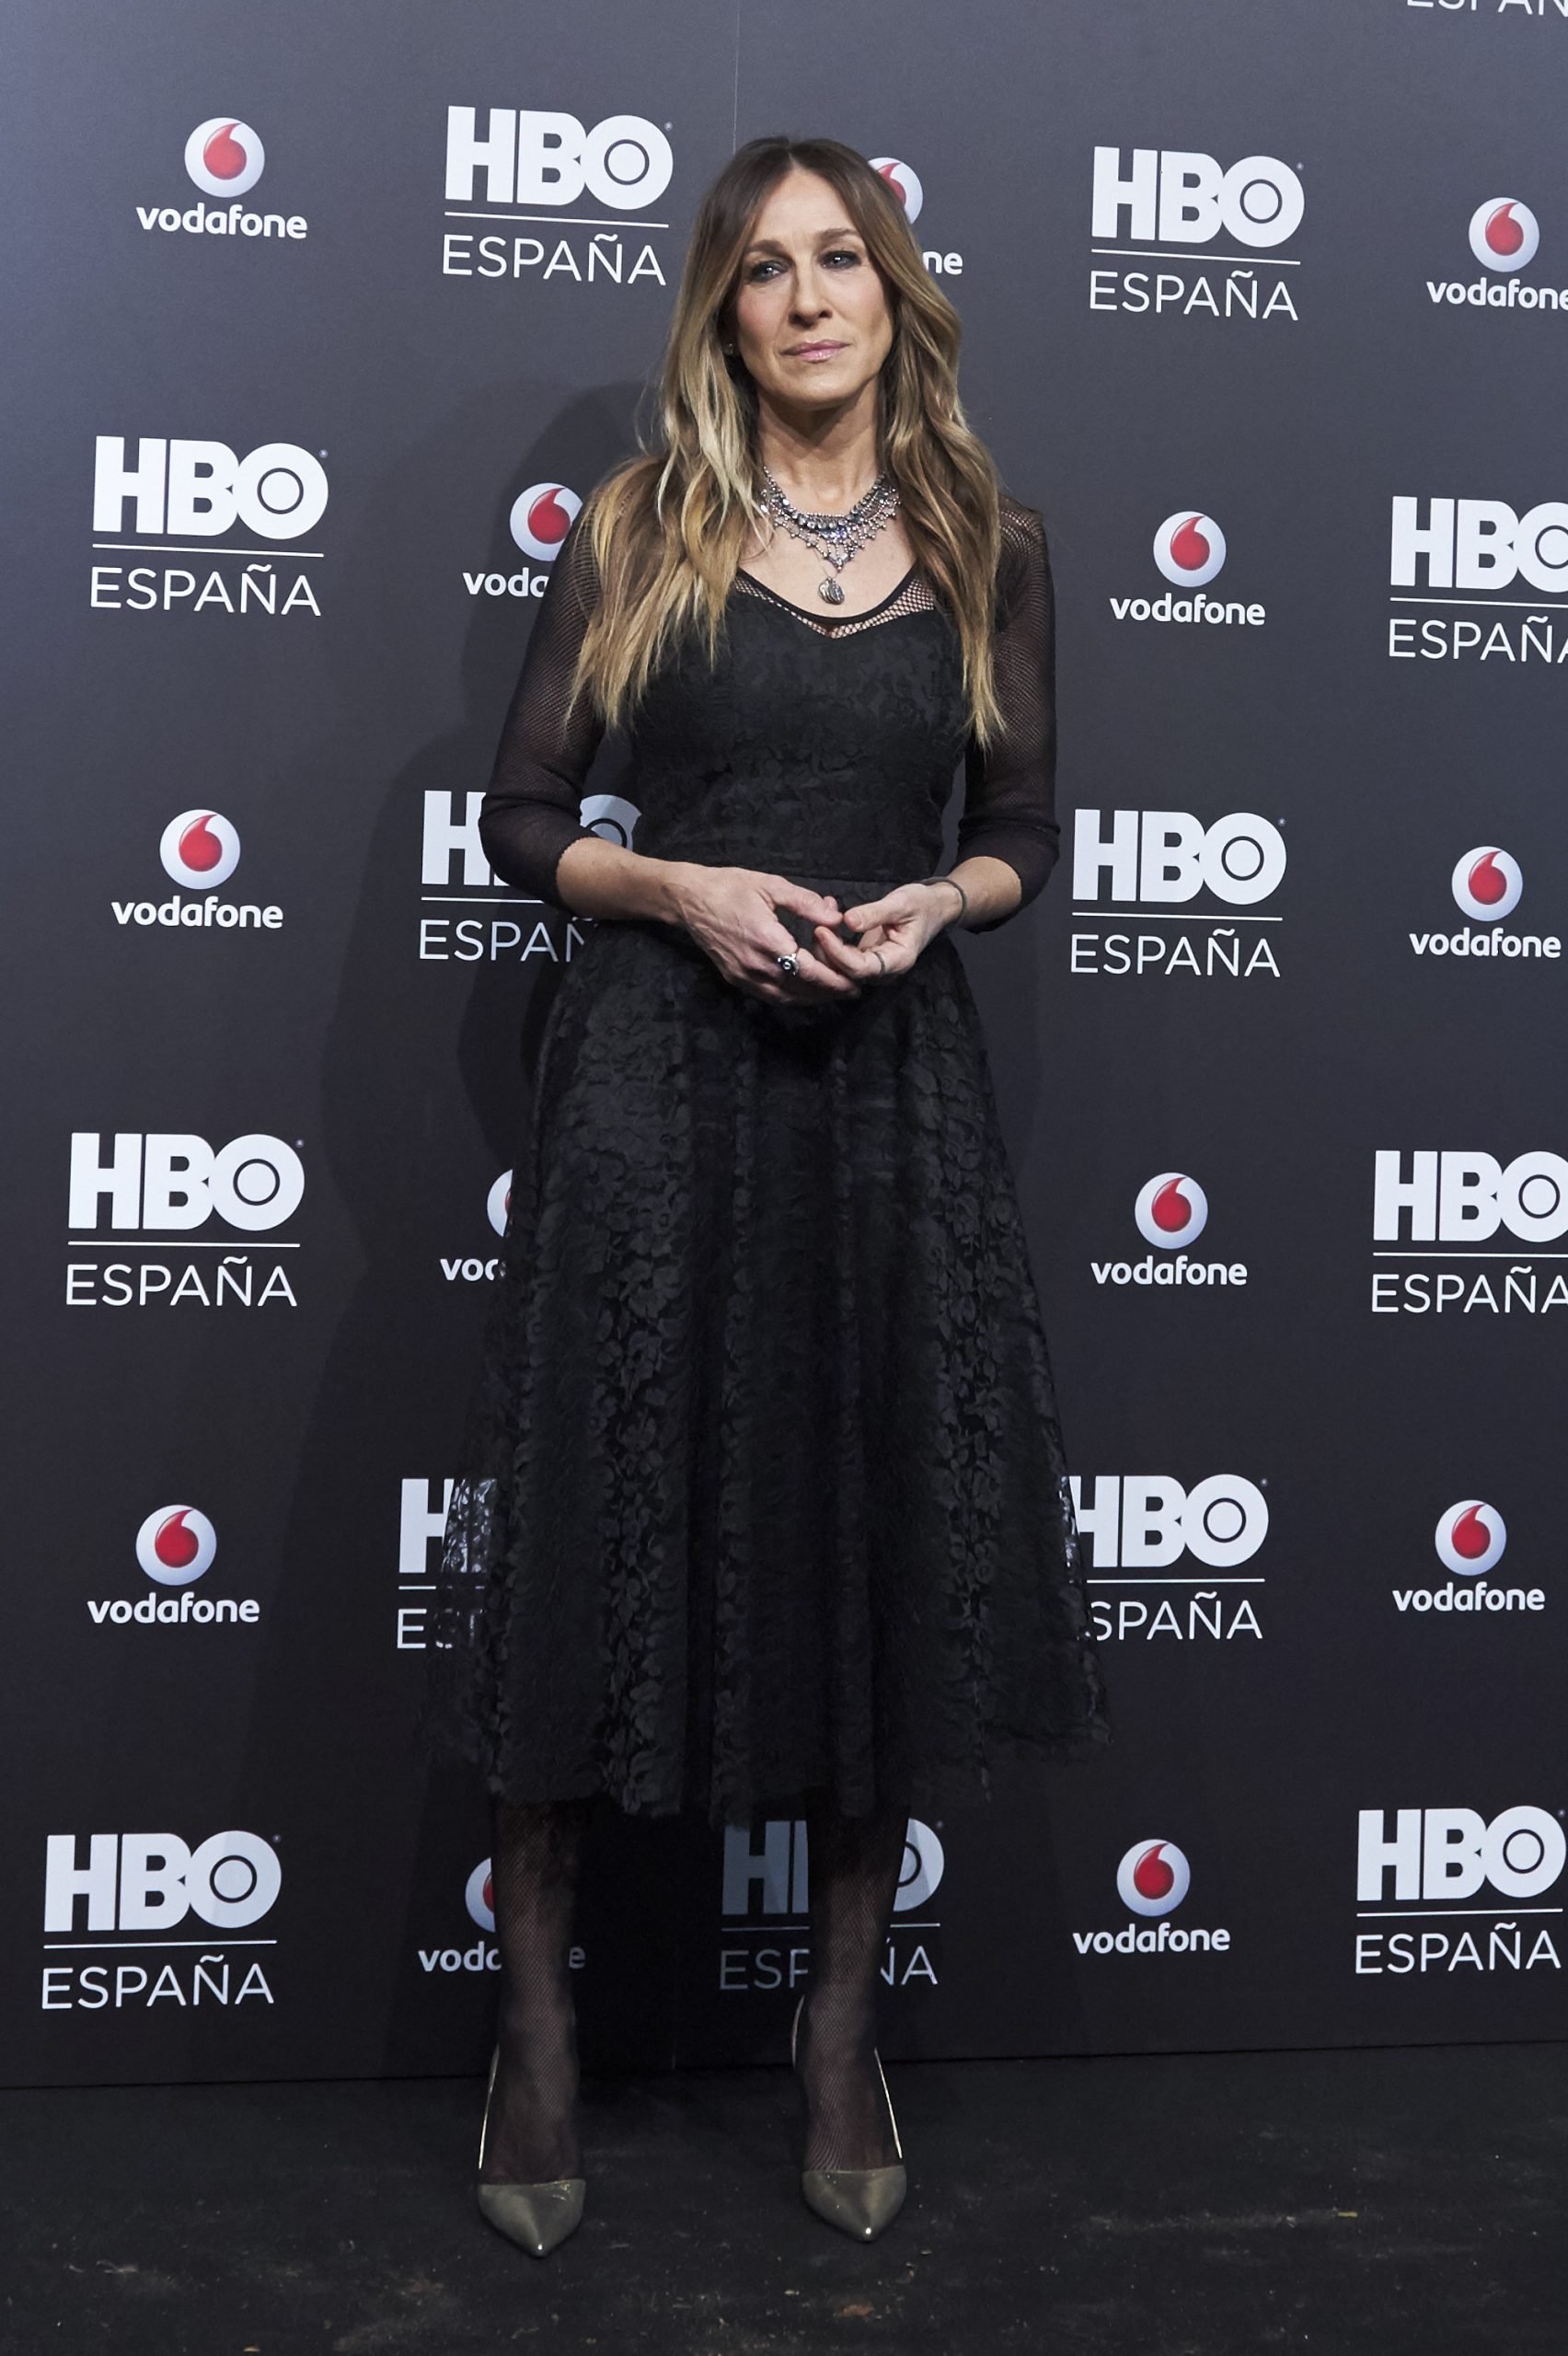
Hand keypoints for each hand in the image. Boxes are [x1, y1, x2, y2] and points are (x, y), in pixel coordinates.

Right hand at [671, 865, 864, 1005]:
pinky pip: (769, 995)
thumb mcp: (771, 885)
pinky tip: (804, 991)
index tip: (854, 981)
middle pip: (801, 989)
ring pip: (785, 997)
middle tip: (853, 990)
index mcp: (767, 940)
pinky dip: (791, 996)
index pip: (809, 970)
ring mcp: (744, 975)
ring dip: (812, 998)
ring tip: (833, 993)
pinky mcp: (736, 978)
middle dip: (829, 992)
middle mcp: (755, 964)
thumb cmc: (729, 887)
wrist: (688, 900)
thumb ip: (806, 904)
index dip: (834, 979)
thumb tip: (837, 918)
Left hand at [809, 878, 961, 988]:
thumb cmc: (922, 905)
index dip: (838, 953)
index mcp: (897, 961)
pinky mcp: (865, 957)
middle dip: (827, 951)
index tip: (821, 931)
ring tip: (822, 913)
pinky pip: (842, 956)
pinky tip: (828, 916)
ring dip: (826, 944)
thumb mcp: (901, 904)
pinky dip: (832, 938)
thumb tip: (848, 921)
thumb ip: (875, 913)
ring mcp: (873, 966)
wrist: (933, 907)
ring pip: (841, 967)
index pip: (861, 968)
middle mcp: (884, 970)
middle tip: (816, 922)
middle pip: (847, 973)